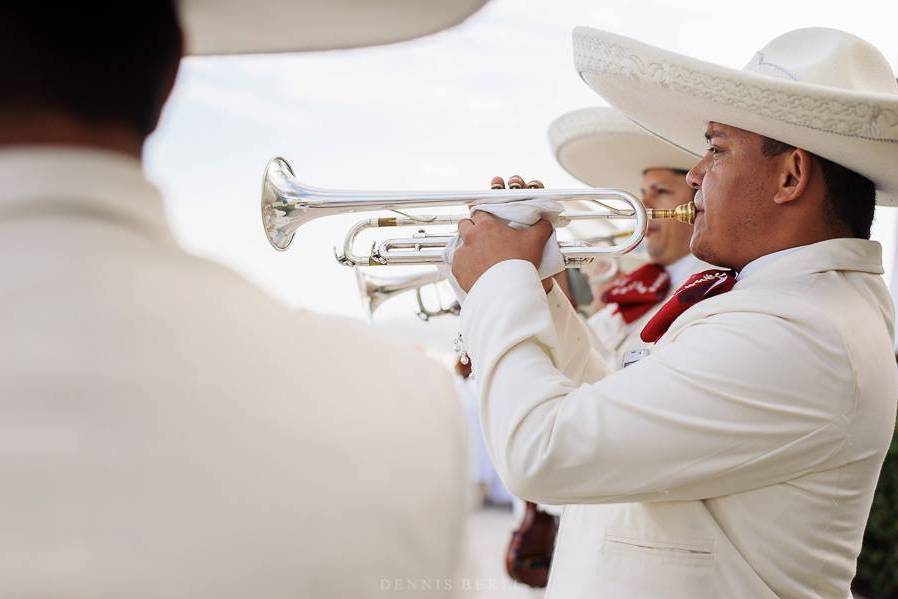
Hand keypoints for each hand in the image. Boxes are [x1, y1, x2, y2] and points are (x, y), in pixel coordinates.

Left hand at [451, 175, 553, 292]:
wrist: (507, 290)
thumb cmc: (520, 264)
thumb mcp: (536, 240)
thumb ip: (541, 226)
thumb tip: (544, 221)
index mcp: (487, 226)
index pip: (480, 212)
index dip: (485, 217)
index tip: (489, 223)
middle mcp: (471, 236)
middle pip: (464, 224)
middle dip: (471, 228)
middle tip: (482, 238)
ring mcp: (462, 253)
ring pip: (460, 245)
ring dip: (468, 248)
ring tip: (480, 257)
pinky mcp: (457, 270)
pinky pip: (457, 264)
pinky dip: (465, 266)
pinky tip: (476, 271)